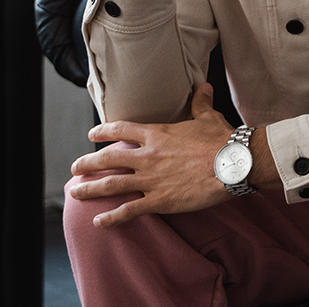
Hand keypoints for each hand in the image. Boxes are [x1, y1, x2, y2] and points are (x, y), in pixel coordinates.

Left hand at [69, 83, 235, 227]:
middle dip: (87, 164)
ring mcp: (151, 179)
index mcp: (157, 134)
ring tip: (75, 192)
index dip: (103, 132)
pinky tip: (99, 222)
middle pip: (107, 159)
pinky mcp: (160, 200)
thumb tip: (202, 86)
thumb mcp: (208, 117)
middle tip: (74, 168)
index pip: (121, 130)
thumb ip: (200, 103)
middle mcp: (148, 156)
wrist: (233, 163)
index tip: (92, 135)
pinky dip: (112, 217)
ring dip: (90, 189)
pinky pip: (129, 210)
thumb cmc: (222, 140)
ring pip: (111, 184)